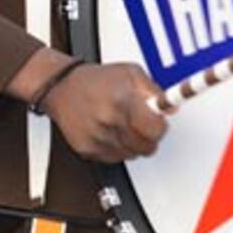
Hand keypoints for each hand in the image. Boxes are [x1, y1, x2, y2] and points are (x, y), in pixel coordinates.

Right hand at [42, 62, 167, 162]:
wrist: (61, 87)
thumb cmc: (96, 79)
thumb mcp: (130, 73)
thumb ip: (154, 90)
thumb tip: (171, 107)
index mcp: (122, 100)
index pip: (156, 129)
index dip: (161, 126)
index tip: (159, 120)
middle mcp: (109, 121)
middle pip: (147, 147)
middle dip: (150, 136)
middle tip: (143, 122)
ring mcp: (98, 138)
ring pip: (133, 155)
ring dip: (134, 143)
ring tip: (124, 124)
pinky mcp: (88, 150)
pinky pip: (115, 159)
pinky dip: (118, 148)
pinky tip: (111, 131)